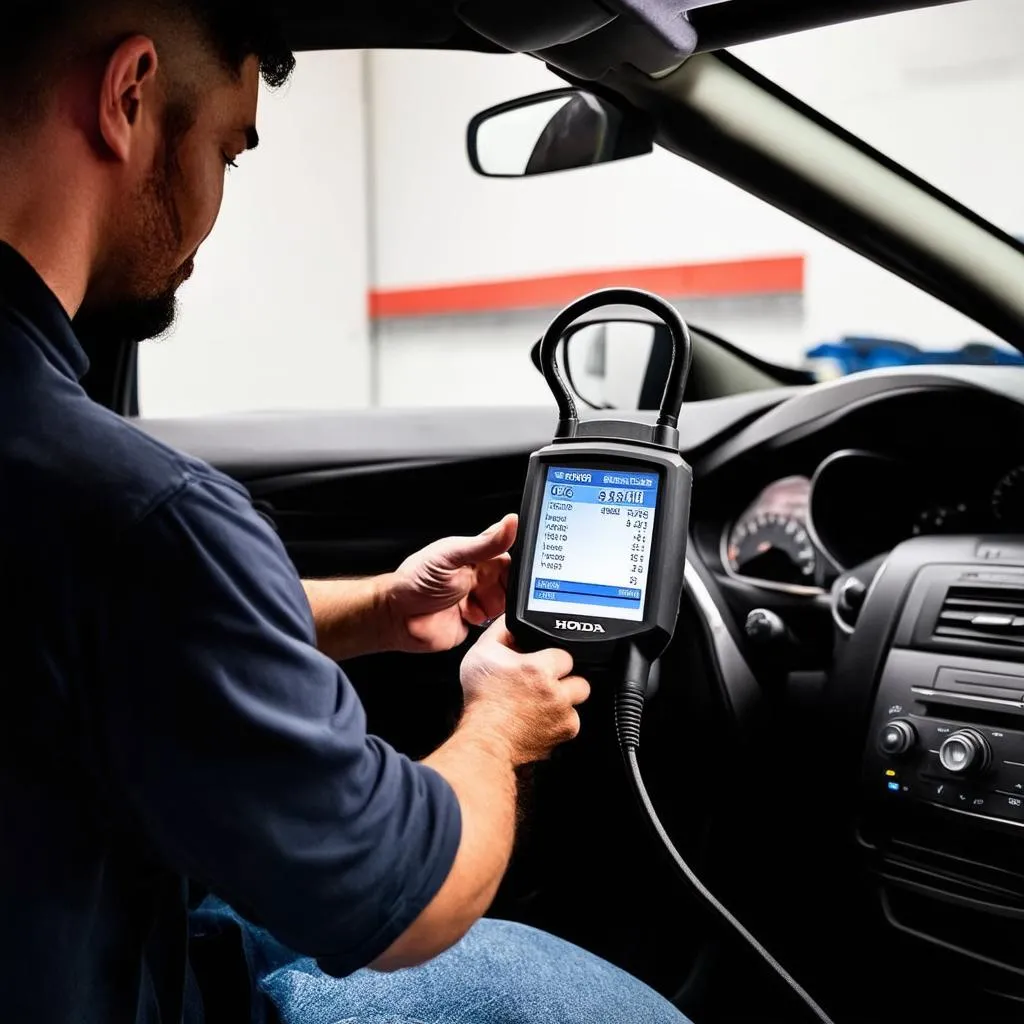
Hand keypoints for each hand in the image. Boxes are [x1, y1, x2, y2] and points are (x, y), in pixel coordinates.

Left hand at [383, 515, 517, 653]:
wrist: (397, 619)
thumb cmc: (415, 582)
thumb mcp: (451, 556)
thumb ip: (484, 543)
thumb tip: (511, 522)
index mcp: (475, 555)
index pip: (509, 555)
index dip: (517, 564)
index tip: (521, 572)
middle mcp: (479, 576)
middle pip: (511, 582)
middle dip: (507, 589)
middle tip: (489, 590)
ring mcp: (477, 599)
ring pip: (506, 603)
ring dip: (496, 606)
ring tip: (473, 602)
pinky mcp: (475, 620)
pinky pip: (496, 622)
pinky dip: (490, 622)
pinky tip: (471, 616)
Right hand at [459, 617, 589, 765]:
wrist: (485, 740)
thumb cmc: (482, 701)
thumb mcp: (482, 653)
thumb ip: (501, 630)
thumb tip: (511, 619)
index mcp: (539, 669)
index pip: (565, 655)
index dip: (551, 659)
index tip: (540, 667)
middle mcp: (556, 693)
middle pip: (579, 679)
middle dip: (565, 681)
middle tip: (545, 685)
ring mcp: (563, 715)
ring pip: (577, 702)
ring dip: (564, 701)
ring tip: (542, 703)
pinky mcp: (564, 733)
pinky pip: (571, 723)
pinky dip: (559, 722)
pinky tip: (541, 720)